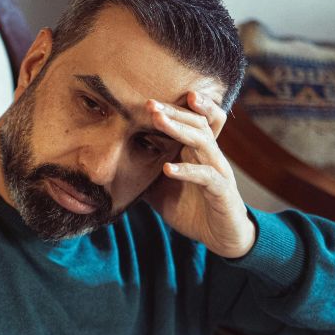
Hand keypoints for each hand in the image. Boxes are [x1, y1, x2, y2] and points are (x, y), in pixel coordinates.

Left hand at [143, 92, 255, 257]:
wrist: (222, 237)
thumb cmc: (193, 209)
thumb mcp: (161, 190)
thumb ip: (144, 175)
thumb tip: (112, 167)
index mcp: (198, 152)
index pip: (193, 120)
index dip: (178, 107)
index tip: (151, 98)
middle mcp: (211, 156)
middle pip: (198, 124)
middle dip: (174, 111)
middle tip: (150, 103)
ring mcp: (219, 172)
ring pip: (203, 142)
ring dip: (179, 130)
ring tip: (158, 121)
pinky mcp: (222, 192)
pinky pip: (206, 177)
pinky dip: (187, 171)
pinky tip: (168, 169)